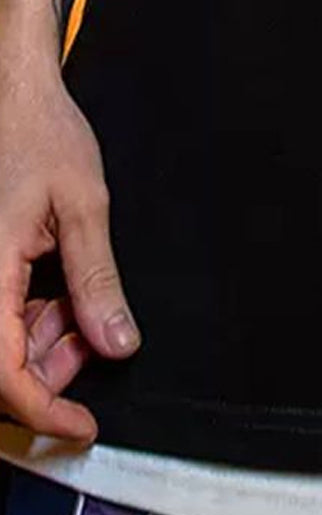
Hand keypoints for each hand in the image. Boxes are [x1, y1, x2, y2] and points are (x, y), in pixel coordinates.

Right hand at [0, 57, 139, 441]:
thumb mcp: (84, 204)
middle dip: (51, 369)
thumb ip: (97, 277)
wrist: (12, 90)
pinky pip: (1, 310)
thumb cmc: (41, 133)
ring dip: (44, 340)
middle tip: (99, 342)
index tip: (82, 424)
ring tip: (84, 302)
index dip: (42, 409)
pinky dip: (34, 314)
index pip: (2, 372)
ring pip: (1, 339)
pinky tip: (63, 290)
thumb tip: (117, 342)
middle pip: (0, 362)